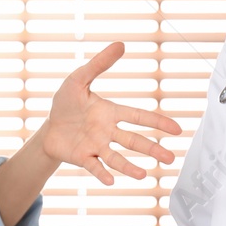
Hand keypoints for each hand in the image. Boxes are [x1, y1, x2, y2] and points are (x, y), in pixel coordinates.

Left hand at [39, 42, 180, 184]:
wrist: (48, 127)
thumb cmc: (65, 103)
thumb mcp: (78, 80)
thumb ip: (98, 65)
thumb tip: (120, 44)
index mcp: (111, 112)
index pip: (138, 117)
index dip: (158, 122)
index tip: (177, 130)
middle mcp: (108, 132)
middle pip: (134, 141)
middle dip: (152, 149)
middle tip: (171, 158)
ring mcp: (96, 146)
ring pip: (117, 157)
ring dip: (130, 167)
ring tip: (143, 175)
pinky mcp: (83, 158)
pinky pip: (95, 166)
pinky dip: (102, 173)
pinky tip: (111, 181)